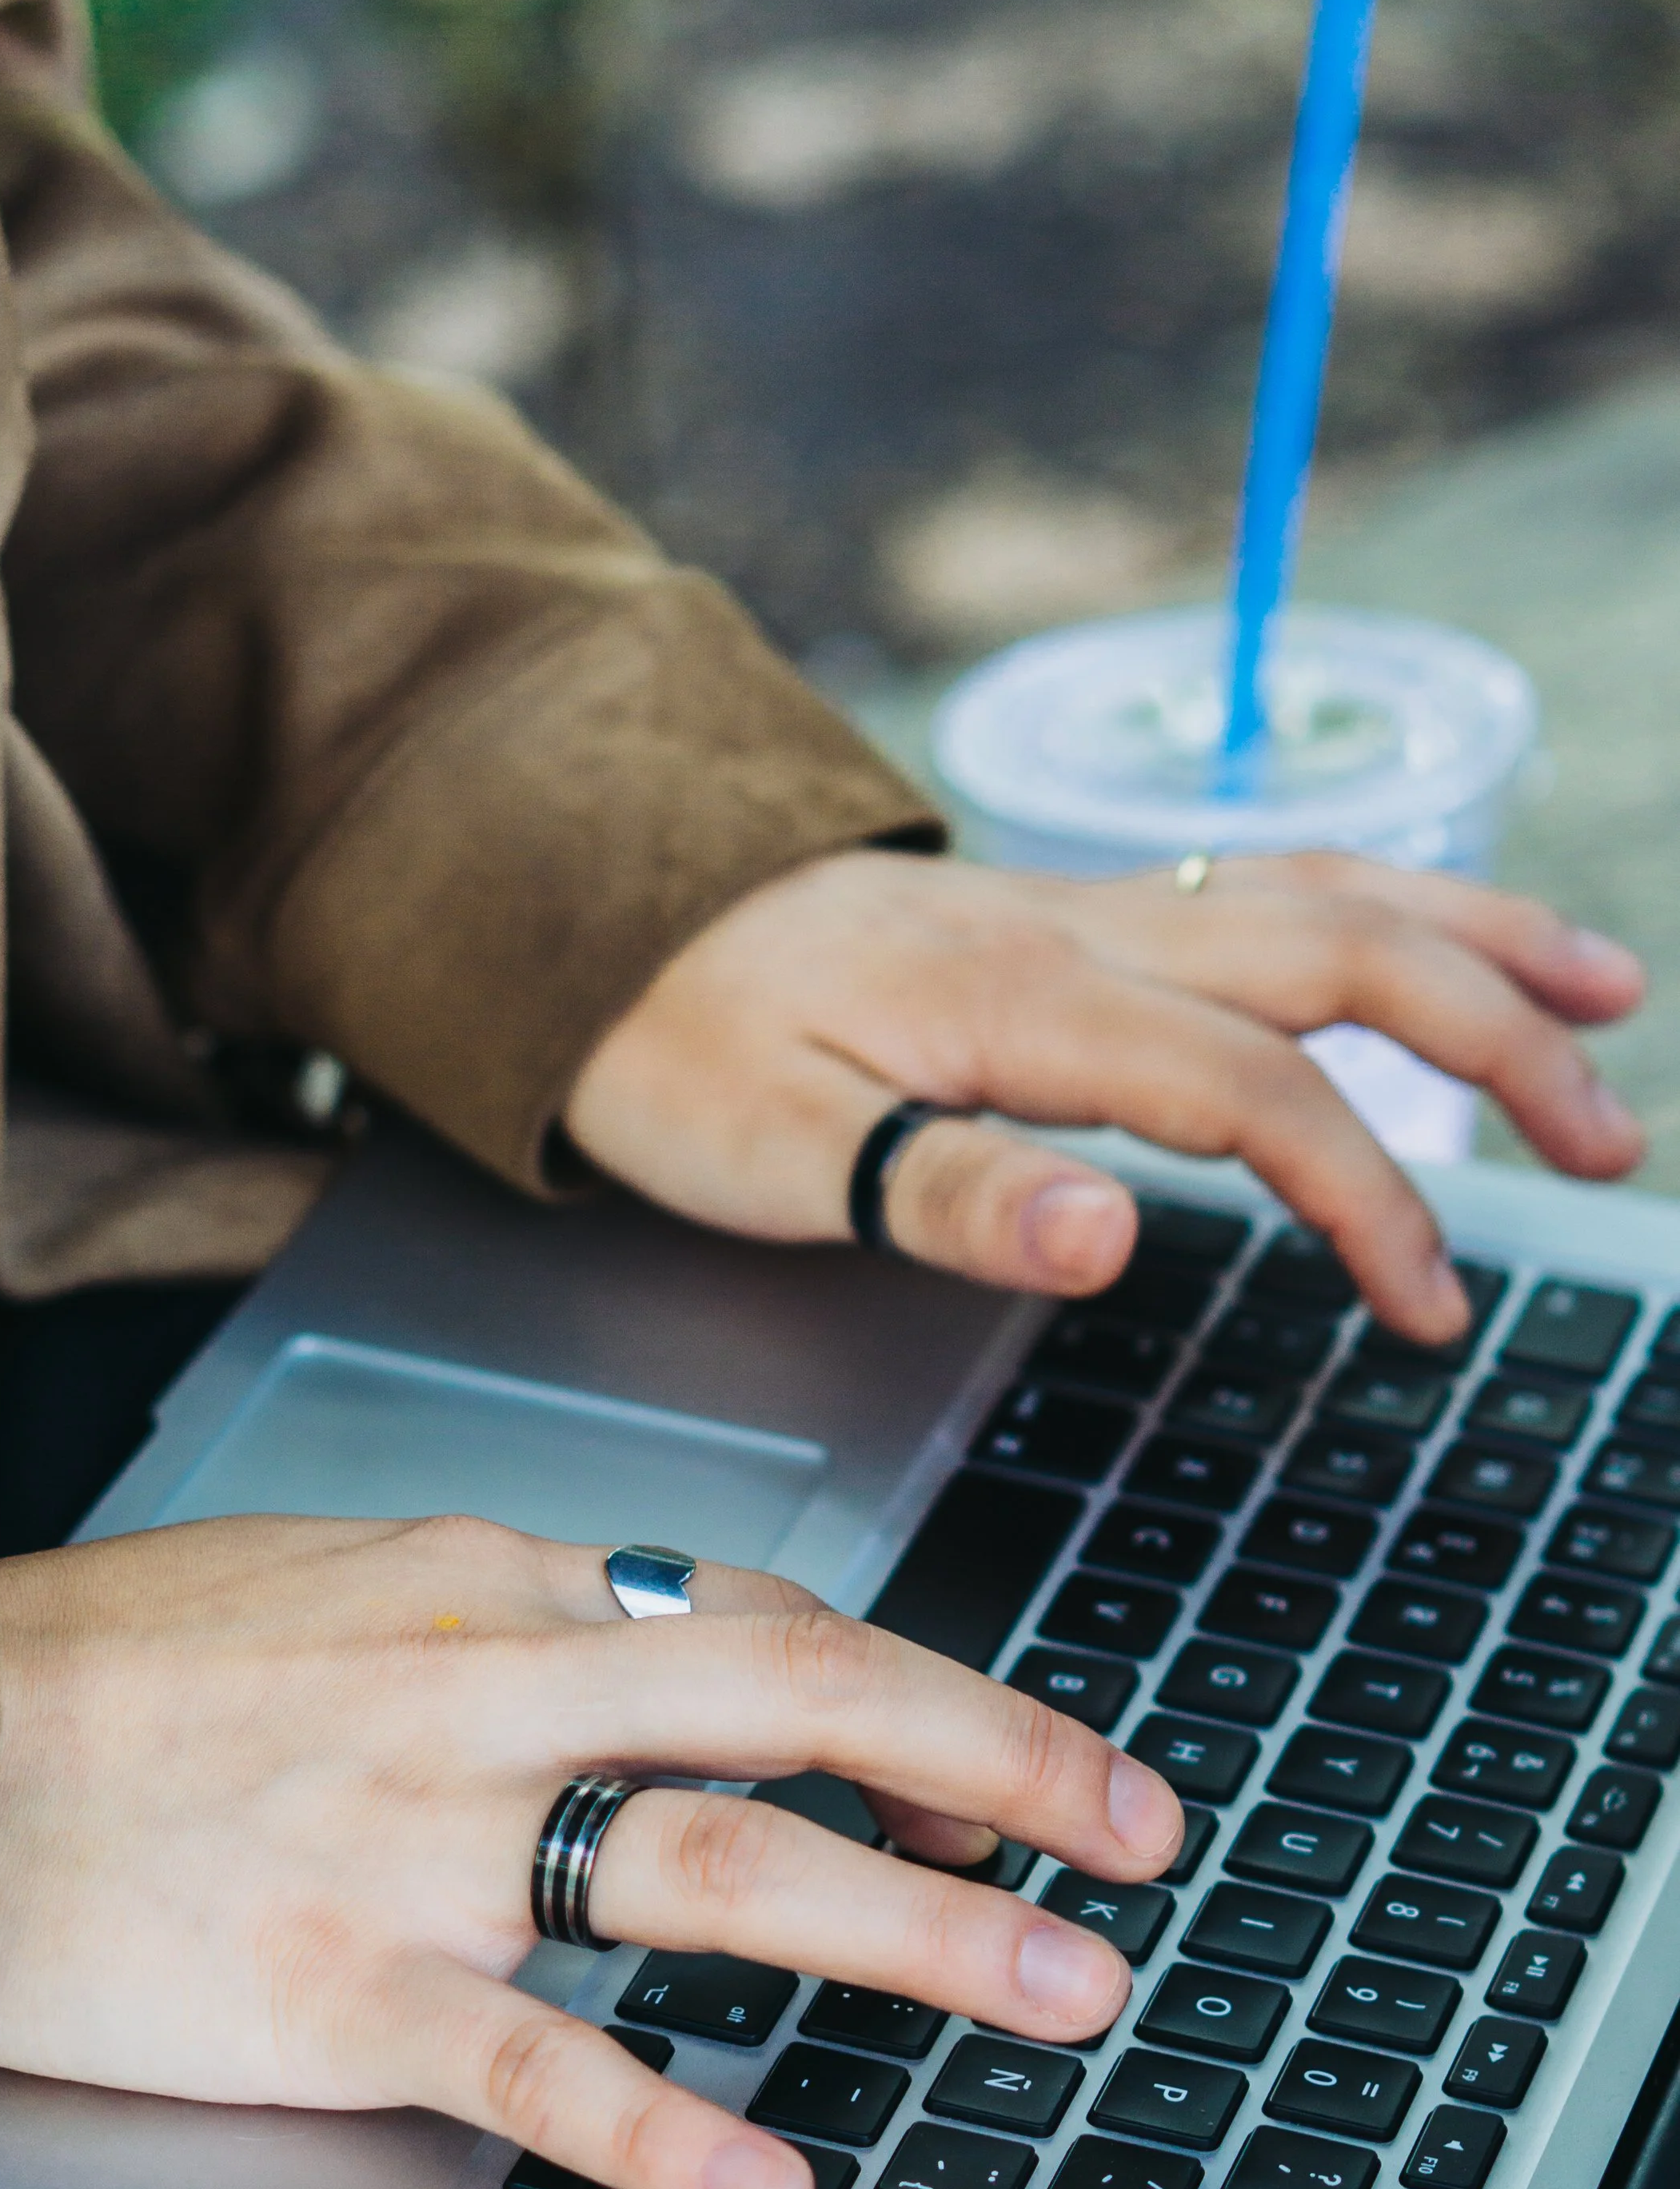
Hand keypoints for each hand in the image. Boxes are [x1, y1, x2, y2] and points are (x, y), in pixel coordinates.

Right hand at [0, 1513, 1182, 2188]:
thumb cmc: (121, 1670)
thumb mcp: (340, 1580)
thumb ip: (514, 1620)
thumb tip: (669, 1654)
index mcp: (490, 1587)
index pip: (759, 1626)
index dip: (916, 1705)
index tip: (1013, 1779)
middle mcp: (483, 1693)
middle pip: (795, 1703)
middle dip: (998, 1763)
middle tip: (1144, 1836)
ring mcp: (414, 1846)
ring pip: (712, 1868)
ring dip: (913, 1933)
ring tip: (1063, 1992)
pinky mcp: (329, 1992)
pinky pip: (528, 2063)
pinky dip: (662, 2128)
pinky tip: (773, 2185)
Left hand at [566, 846, 1645, 1343]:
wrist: (608, 922)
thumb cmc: (683, 1054)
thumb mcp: (779, 1159)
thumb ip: (951, 1195)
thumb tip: (1115, 1236)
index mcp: (1021, 1002)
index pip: (1256, 1090)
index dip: (1367, 1196)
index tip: (1430, 1307)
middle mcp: (1081, 929)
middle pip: (1344, 950)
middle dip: (1498, 1037)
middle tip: (1605, 1136)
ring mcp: (1089, 904)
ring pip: (1328, 889)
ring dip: (1478, 938)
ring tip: (1605, 995)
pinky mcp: (1080, 912)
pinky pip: (1270, 882)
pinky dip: (1387, 903)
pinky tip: (1442, 937)